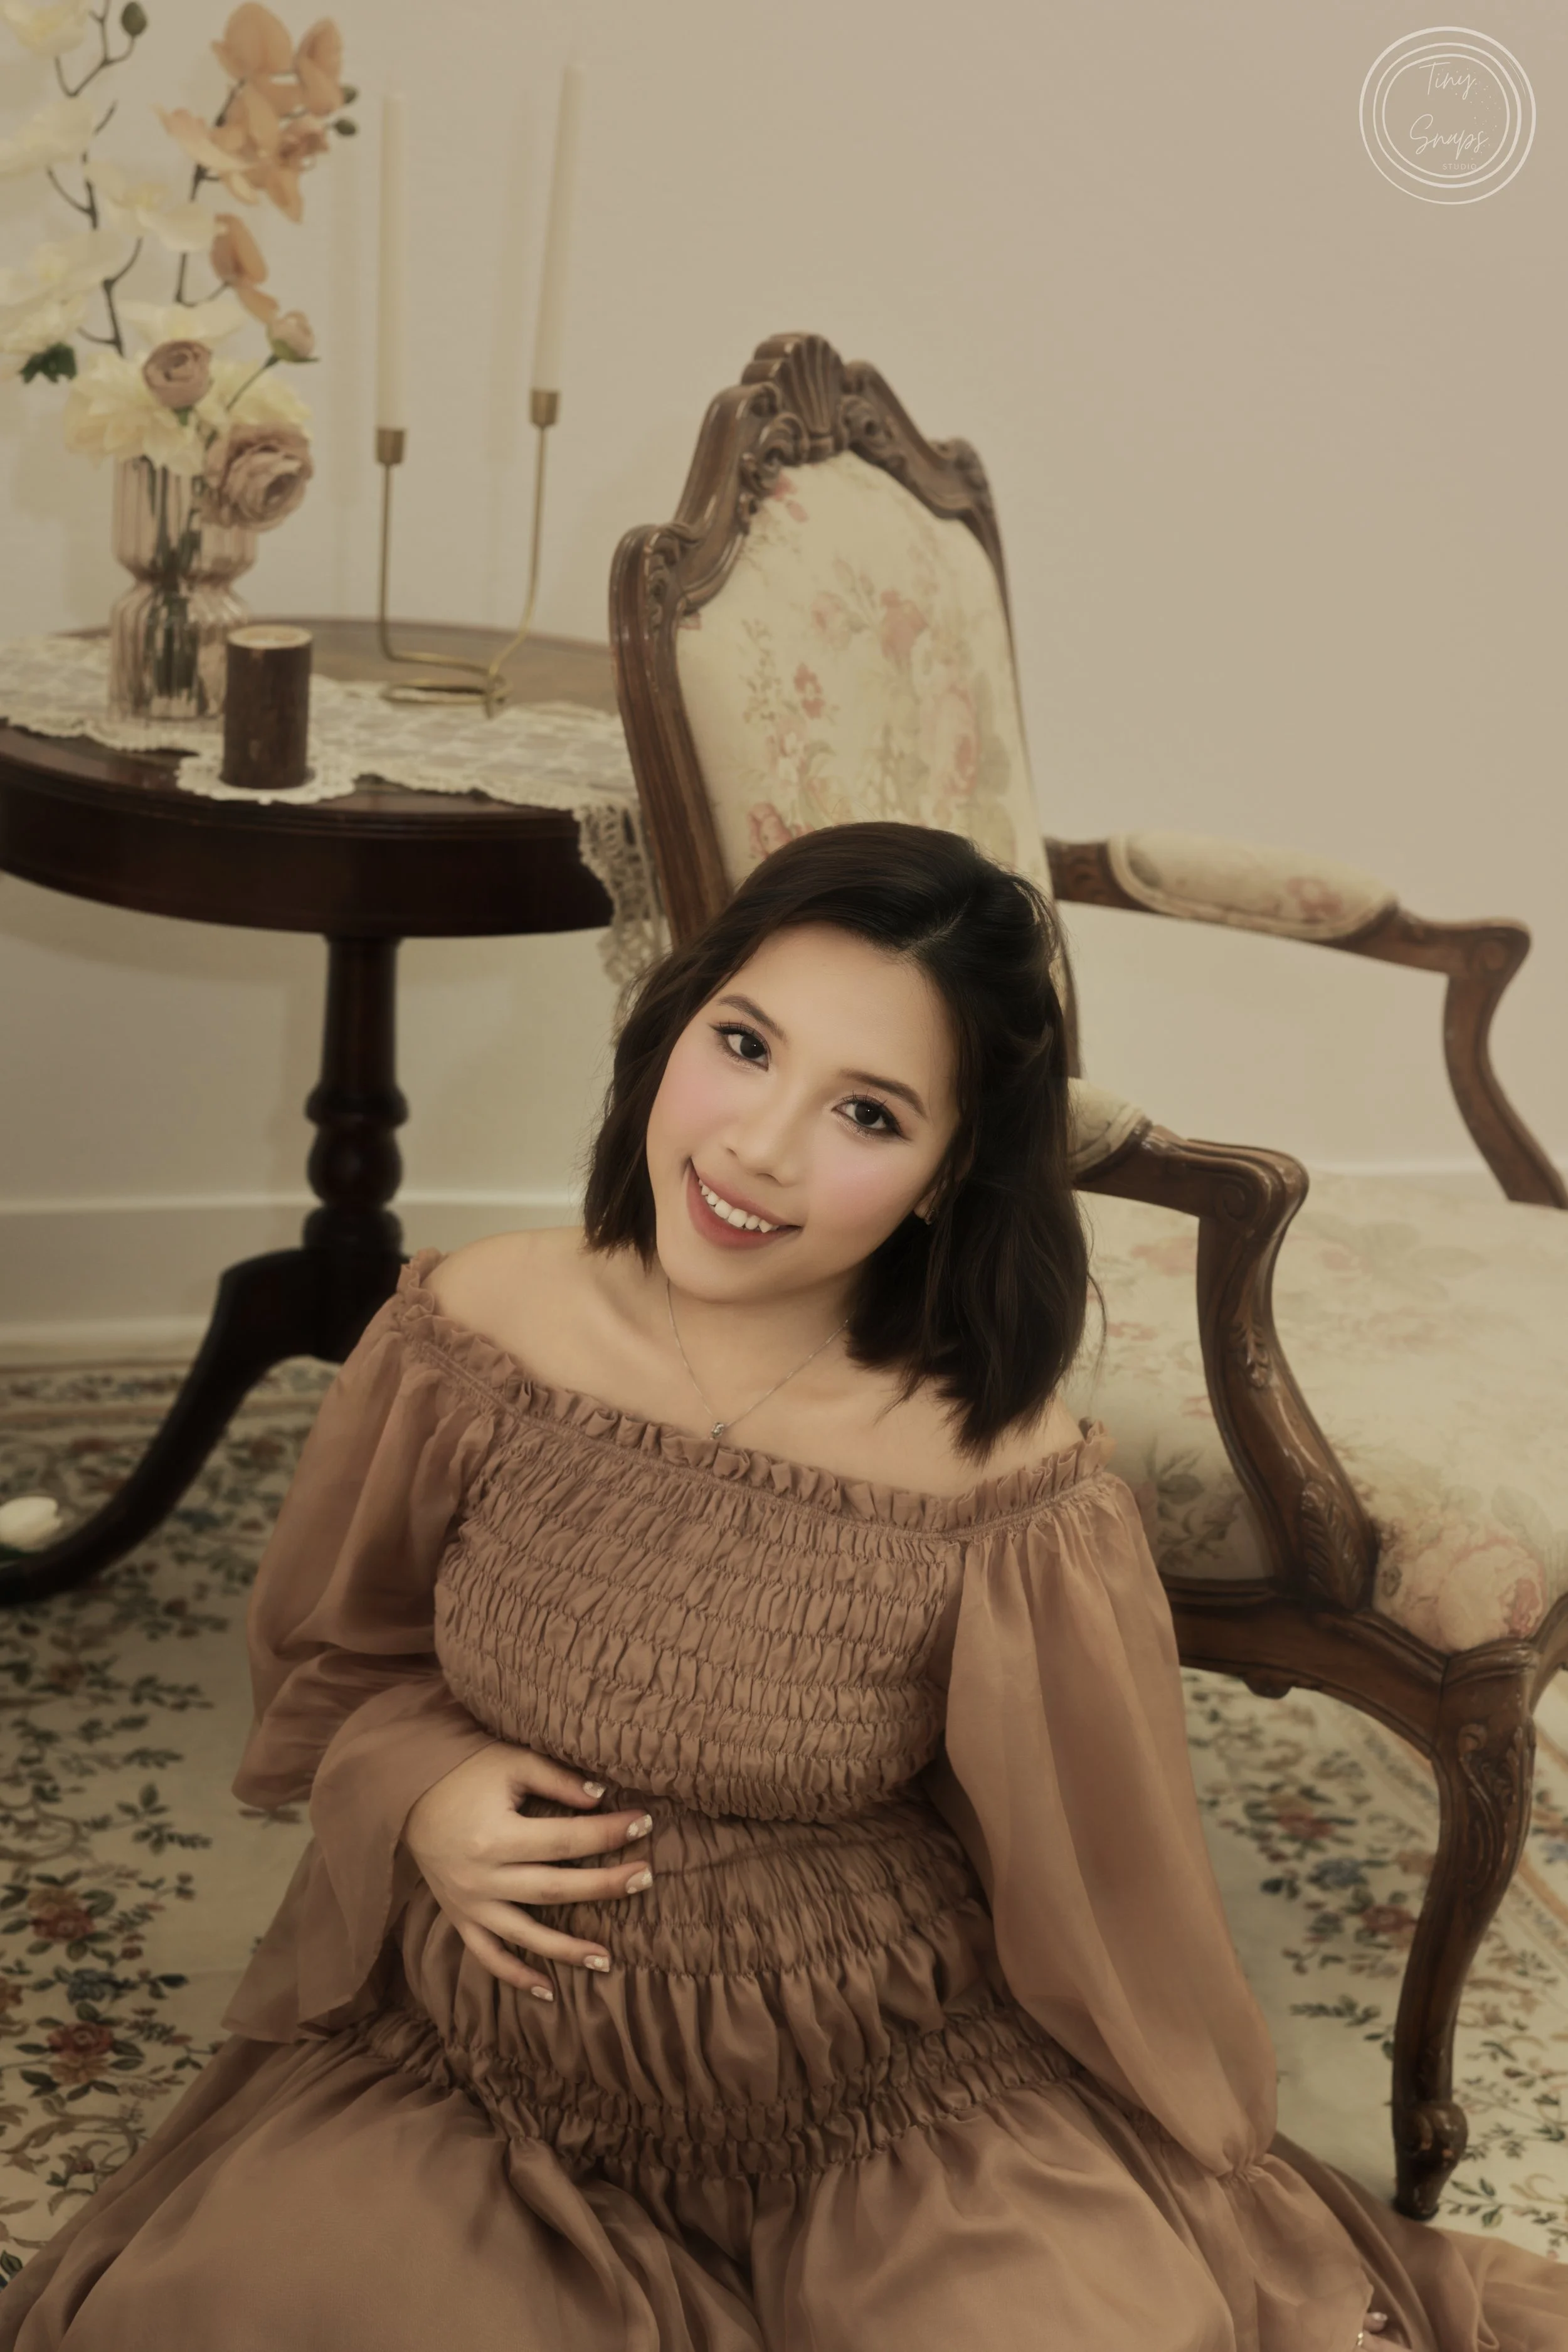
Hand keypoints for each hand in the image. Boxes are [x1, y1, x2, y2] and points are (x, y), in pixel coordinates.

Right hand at [402, 1742, 652, 1998]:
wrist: (406, 1792)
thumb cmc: (466, 1772)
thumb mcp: (511, 1763)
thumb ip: (556, 1780)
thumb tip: (603, 1797)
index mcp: (497, 1835)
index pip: (566, 1840)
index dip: (608, 1834)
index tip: (644, 1823)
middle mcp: (483, 1877)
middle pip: (555, 1889)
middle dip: (604, 1887)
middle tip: (646, 1878)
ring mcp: (470, 1903)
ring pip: (525, 1935)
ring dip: (567, 1949)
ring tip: (607, 1960)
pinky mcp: (459, 1917)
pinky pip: (487, 1956)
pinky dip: (514, 1976)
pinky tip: (547, 1991)